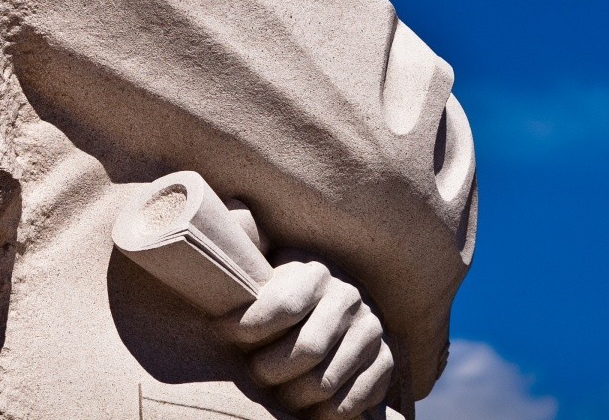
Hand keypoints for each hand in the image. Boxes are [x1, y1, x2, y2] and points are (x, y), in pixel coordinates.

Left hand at [219, 254, 394, 418]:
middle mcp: (348, 297)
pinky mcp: (386, 362)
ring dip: (294, 396)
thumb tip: (232, 208)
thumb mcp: (261, 263)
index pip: (284, 305)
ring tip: (278, 392)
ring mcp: (371, 330)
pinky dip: (325, 412)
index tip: (222, 335)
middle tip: (254, 373)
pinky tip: (308, 407)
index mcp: (315, 272)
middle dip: (269, 369)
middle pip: (306, 350)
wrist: (330, 311)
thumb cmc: (279, 291)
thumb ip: (245, 241)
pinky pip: (353, 401)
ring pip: (326, 381)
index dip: (247, 327)